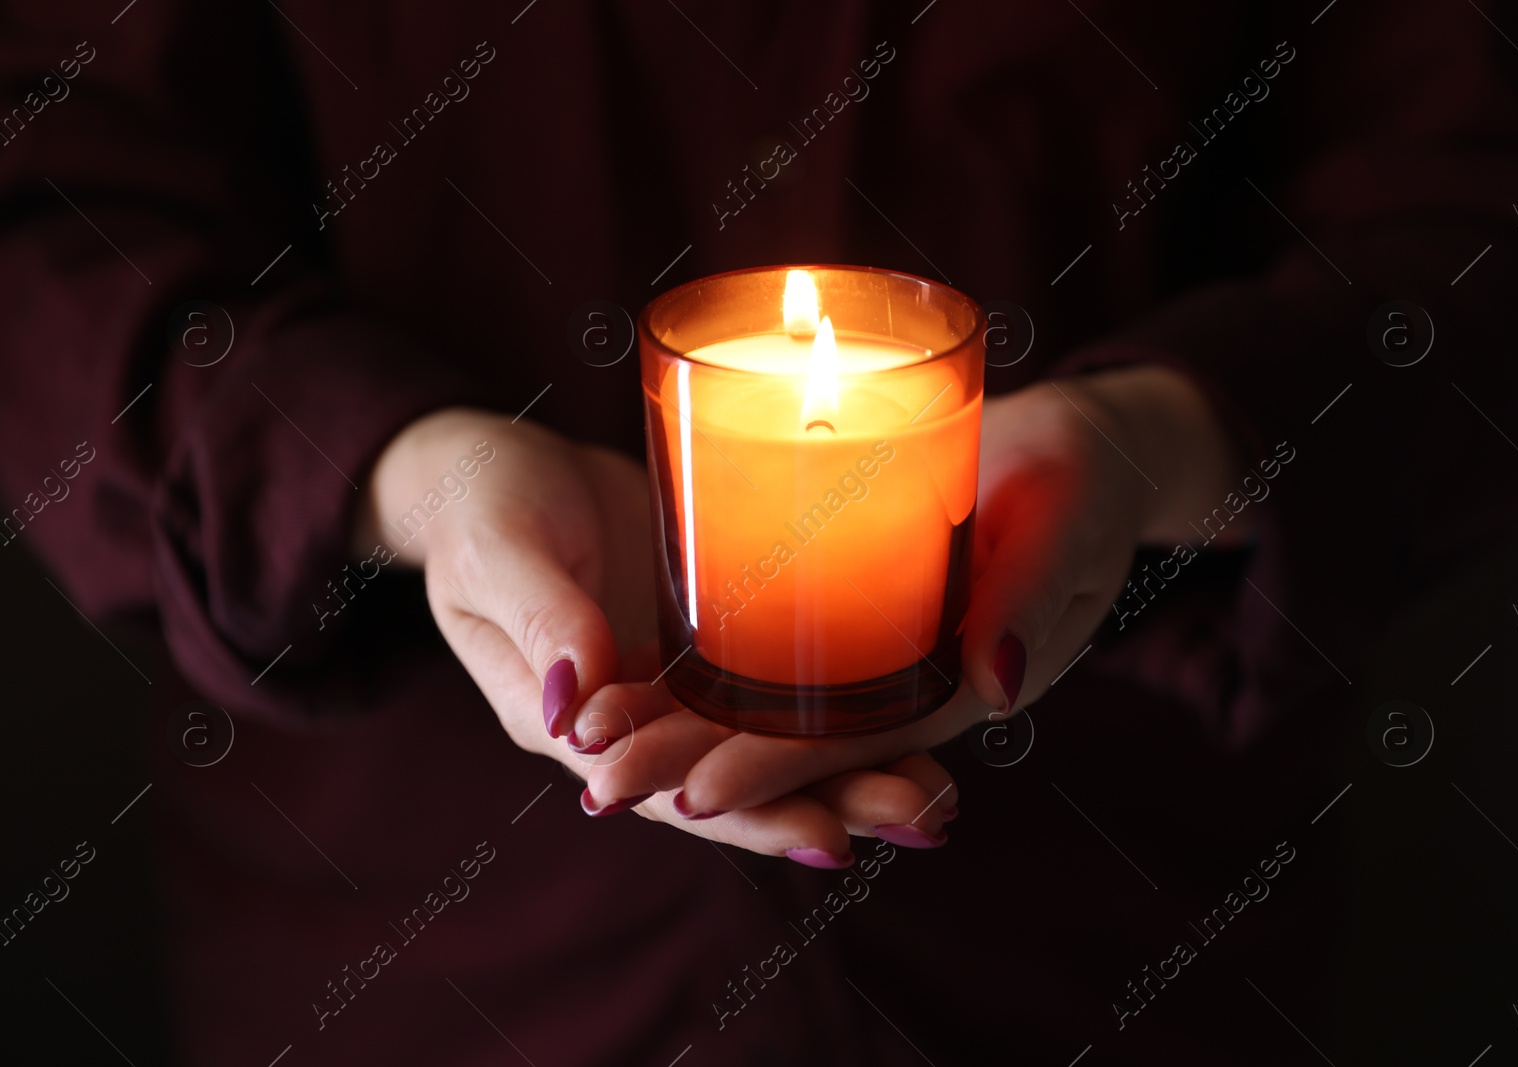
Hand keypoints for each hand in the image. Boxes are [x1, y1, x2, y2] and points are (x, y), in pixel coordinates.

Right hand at [354, 407, 961, 865]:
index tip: (833, 840)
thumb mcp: (498, 553)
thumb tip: (576, 705)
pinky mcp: (710, 635)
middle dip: (833, 803)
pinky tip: (910, 709)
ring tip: (942, 792)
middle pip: (739, 780)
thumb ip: (539, 618)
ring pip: (770, 741)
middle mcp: (634, 717)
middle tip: (928, 820)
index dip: (750, 817)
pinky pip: (779, 680)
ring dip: (854, 767)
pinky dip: (840, 702)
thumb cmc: (480, 505)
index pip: (668, 789)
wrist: (499, 467)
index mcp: (569, 721)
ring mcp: (676, 681)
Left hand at [582, 366, 1248, 829]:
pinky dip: (702, 665)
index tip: (692, 797)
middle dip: (696, 766)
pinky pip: (767, 648)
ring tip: (590, 742)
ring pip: (763, 703)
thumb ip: (1033, 595)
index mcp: (957, 692)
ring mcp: (866, 653)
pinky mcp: (841, 606)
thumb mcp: (1068, 525)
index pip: (853, 749)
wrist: (1076, 449)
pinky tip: (630, 672)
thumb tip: (996, 683)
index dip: (776, 775)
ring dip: (680, 726)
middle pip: (788, 741)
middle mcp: (899, 688)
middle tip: (602, 786)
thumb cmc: (1083, 483)